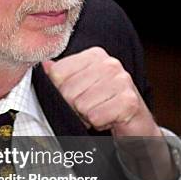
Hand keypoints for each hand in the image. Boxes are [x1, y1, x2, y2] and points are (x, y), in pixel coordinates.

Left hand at [42, 47, 177, 179]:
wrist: (136, 124)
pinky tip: (110, 119)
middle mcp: (110, 63)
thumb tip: (44, 65)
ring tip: (101, 112)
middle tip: (90, 108)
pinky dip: (100, 123)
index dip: (60, 92)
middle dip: (75, 107)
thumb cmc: (104, 104)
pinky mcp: (129, 101)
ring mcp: (122, 80)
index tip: (77, 96)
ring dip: (88, 116)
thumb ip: (61, 75)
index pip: (57, 73)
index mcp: (94, 55)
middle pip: (67, 91)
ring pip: (81, 105)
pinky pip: (96, 117)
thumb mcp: (81, 86)